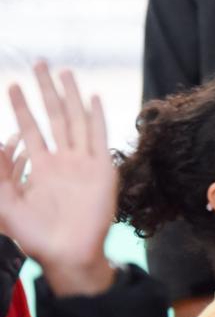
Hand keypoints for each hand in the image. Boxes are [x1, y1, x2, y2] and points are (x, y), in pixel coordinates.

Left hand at [0, 62, 115, 295]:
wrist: (68, 253)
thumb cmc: (36, 236)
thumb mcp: (6, 205)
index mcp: (40, 166)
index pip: (29, 128)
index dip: (20, 107)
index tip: (12, 85)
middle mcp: (63, 159)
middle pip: (54, 116)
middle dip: (46, 90)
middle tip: (40, 63)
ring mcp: (83, 162)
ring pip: (76, 120)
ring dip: (70, 96)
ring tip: (64, 72)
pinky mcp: (102, 169)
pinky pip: (98, 138)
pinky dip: (95, 117)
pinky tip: (91, 98)